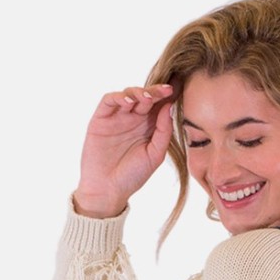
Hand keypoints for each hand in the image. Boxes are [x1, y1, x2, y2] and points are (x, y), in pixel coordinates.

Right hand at [73, 83, 176, 216]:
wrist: (108, 190)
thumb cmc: (132, 176)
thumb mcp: (155, 155)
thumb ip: (163, 132)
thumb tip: (169, 107)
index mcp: (148, 127)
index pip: (159, 106)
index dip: (167, 97)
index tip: (178, 91)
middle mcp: (133, 119)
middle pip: (145, 97)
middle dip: (155, 91)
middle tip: (165, 90)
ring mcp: (117, 118)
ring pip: (128, 94)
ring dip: (138, 92)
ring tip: (146, 98)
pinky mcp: (101, 119)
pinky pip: (108, 101)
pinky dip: (118, 97)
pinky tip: (128, 102)